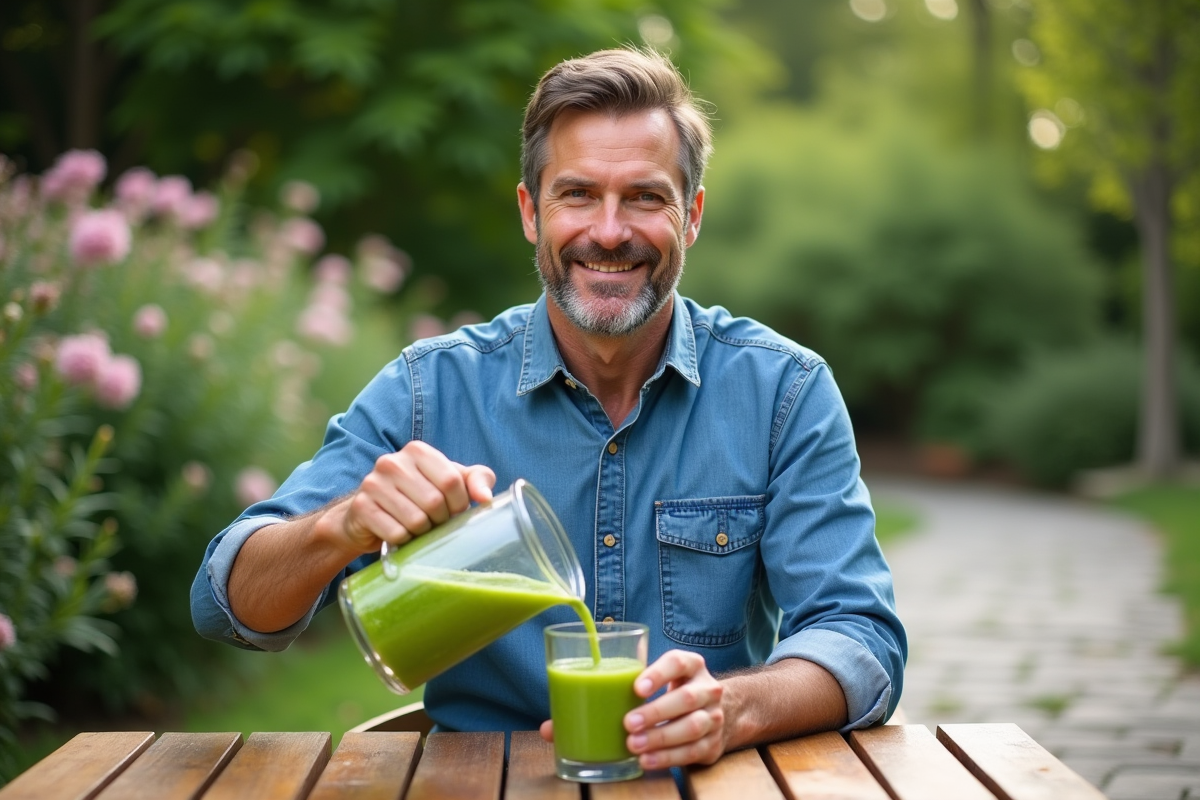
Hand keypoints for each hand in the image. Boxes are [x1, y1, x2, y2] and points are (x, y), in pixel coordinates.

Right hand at [335, 440, 495, 552]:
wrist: (370, 514)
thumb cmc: (418, 496)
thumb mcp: (450, 481)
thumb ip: (476, 480)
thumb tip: (486, 498)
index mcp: (417, 451)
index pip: (450, 480)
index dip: (459, 503)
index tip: (454, 511)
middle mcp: (392, 462)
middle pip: (434, 502)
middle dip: (441, 520)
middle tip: (434, 522)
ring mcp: (373, 484)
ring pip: (415, 520)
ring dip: (422, 532)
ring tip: (418, 527)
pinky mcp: (362, 508)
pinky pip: (396, 533)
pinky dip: (404, 540)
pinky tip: (400, 533)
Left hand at [624, 650, 726, 768]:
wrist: (712, 712)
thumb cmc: (677, 690)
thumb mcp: (667, 676)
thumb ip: (643, 678)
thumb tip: (601, 687)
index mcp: (693, 666)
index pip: (678, 663)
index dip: (657, 675)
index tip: (636, 689)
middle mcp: (708, 689)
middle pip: (686, 698)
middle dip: (656, 712)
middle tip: (628, 723)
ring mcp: (714, 717)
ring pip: (692, 727)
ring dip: (660, 737)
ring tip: (634, 744)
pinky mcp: (713, 743)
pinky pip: (692, 752)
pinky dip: (667, 757)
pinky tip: (647, 759)